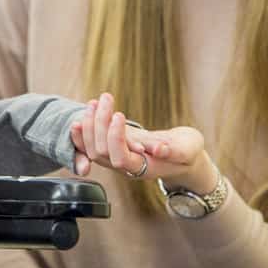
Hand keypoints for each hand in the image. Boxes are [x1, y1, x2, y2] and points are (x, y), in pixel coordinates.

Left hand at [70, 93, 216, 192]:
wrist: (184, 155)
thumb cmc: (188, 152)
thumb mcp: (188, 150)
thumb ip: (175, 151)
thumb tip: (158, 149)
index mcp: (145, 168)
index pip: (120, 159)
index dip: (115, 138)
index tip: (119, 115)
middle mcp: (127, 166)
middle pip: (101, 152)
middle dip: (99, 124)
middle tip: (105, 99)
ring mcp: (118, 157)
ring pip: (93, 149)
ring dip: (89, 124)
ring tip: (94, 102)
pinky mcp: (115, 146)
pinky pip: (93, 144)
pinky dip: (84, 132)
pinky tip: (79, 118)